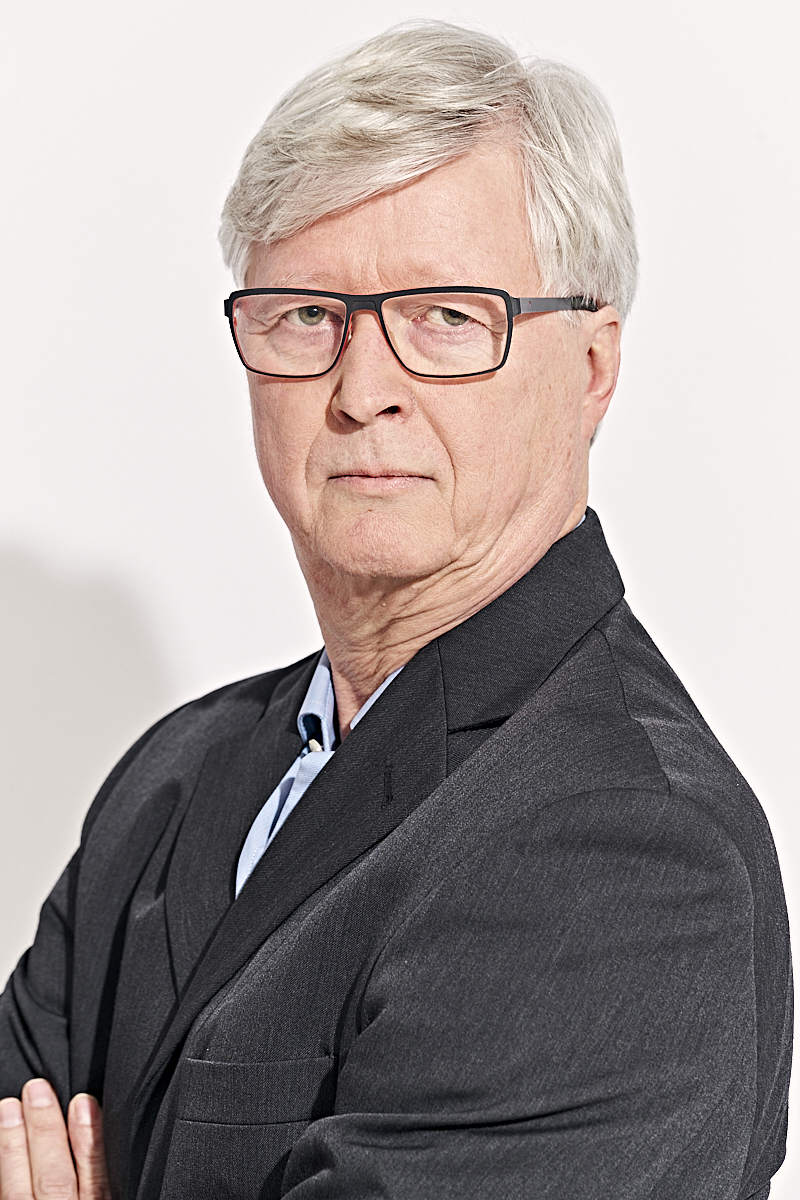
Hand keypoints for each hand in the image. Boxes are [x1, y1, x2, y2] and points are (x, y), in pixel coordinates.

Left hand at [0, 1080, 108, 1198]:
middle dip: (46, 1133)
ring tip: (9, 1108)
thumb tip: (96, 1123)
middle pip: (54, 1180)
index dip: (90, 1142)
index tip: (84, 1104)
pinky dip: (0, 1170)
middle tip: (37, 1090)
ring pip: (17, 1193)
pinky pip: (2, 1196)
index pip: (96, 1183)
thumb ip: (98, 1183)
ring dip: (13, 1148)